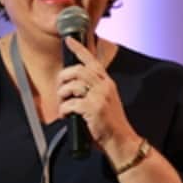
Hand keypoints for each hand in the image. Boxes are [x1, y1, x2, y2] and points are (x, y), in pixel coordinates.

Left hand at [56, 36, 138, 154]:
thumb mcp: (105, 100)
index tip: (68, 40)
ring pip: (73, 85)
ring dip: (62, 94)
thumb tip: (71, 85)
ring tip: (62, 103)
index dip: (79, 49)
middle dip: (63, 77)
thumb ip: (93, 89)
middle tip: (60, 88)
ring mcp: (100, 96)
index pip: (92, 60)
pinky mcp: (93, 108)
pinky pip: (71, 103)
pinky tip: (66, 115)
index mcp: (106, 82)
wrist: (121, 141)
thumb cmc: (110, 123)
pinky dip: (64, 109)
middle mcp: (104, 86)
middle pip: (78, 70)